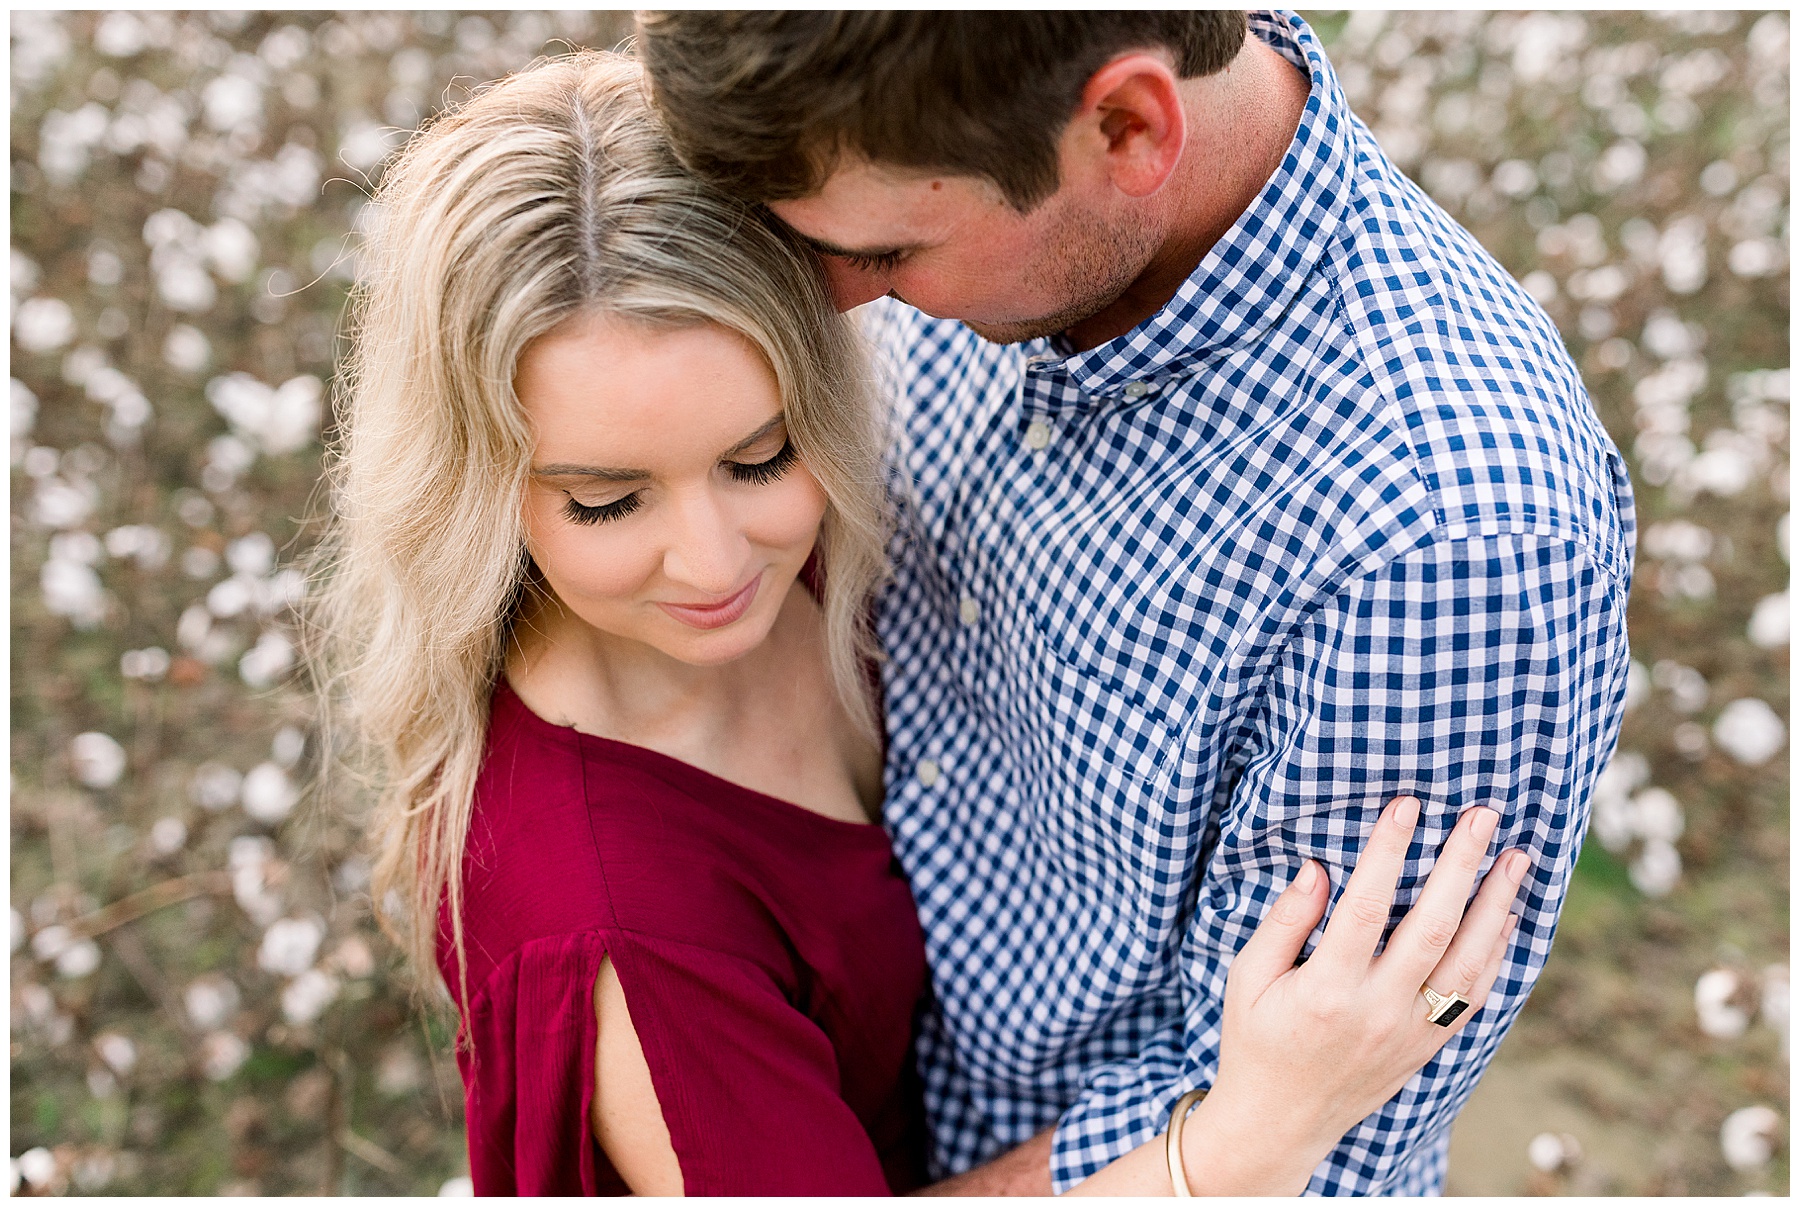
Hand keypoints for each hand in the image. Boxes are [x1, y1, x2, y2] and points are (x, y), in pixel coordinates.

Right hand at [1186, 795, 1527, 1193]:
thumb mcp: (1247, 978)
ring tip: (1517, 858)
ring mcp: (1410, 1034)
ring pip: (1469, 962)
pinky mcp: (1427, 1047)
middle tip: (1484, 818)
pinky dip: (1496, 953)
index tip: (1407, 806)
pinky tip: (1506, 915)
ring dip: (1497, 906)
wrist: (1281, 1122)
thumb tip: (1318, 868)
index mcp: (1326, 991)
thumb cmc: (1256, 1040)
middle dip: (1461, 866)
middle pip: (1432, 928)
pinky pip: (1474, 996)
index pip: (1366, 908)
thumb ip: (1284, 922)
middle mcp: (1377, 1013)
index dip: (1388, 852)